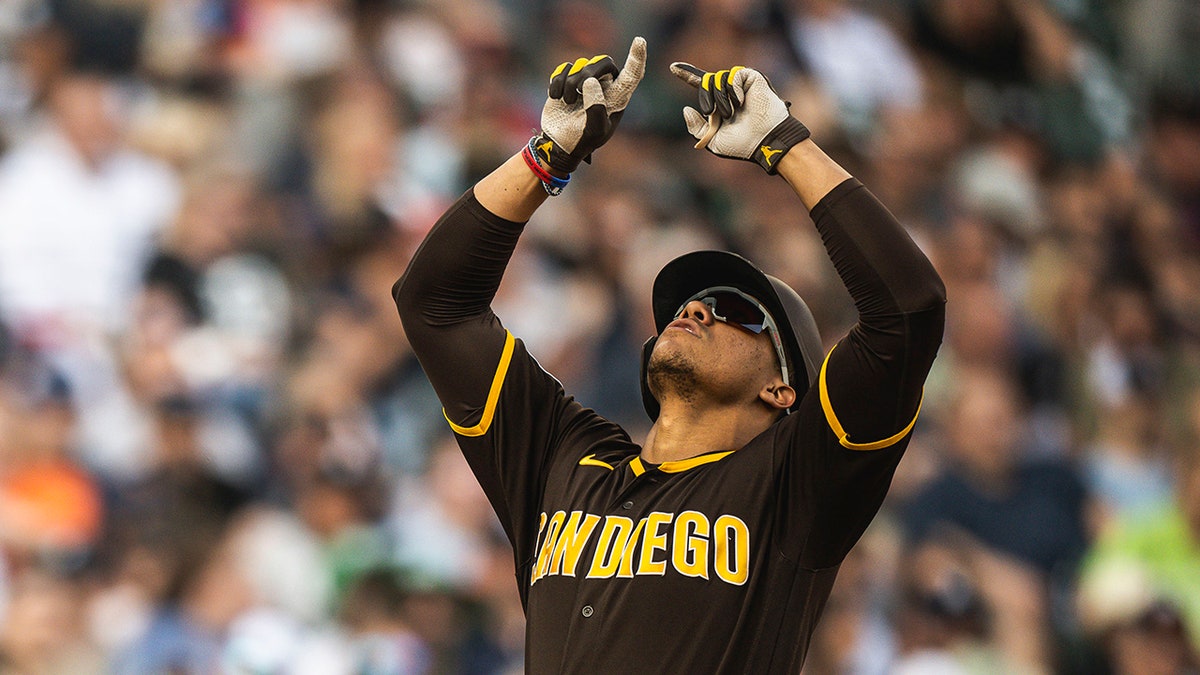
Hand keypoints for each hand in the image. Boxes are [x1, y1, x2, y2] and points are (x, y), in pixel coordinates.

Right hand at [536, 37, 646, 173]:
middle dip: (588, 72)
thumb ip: (595, 109)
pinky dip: (557, 83)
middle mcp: (605, 86)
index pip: (632, 75)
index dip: (637, 58)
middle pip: (604, 62)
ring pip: (581, 64)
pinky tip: (556, 98)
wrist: (559, 144)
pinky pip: (563, 68)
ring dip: (570, 84)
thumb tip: (590, 81)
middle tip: (576, 90)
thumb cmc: (581, 141)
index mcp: (618, 98)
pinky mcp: (567, 79)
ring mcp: (586, 81)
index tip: (640, 40)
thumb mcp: (593, 132)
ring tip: (568, 103)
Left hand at [669, 63, 809, 173]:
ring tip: (733, 112)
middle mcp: (728, 92)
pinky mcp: (751, 78)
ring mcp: (739, 84)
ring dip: (720, 99)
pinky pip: (732, 76)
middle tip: (715, 114)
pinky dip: (733, 90)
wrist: (764, 140)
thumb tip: (686, 109)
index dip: (687, 75)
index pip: (701, 85)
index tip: (672, 67)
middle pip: (705, 82)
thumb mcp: (712, 140)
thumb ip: (696, 127)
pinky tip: (741, 102)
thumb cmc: (742, 144)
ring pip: (717, 79)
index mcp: (719, 104)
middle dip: (706, 99)